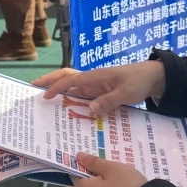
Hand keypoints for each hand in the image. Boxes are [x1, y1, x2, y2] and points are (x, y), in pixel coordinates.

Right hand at [33, 61, 165, 115]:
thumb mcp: (125, 92)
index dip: (56, 88)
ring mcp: (95, 86)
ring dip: (58, 90)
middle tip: (33, 88)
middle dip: (49, 81)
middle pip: (66, 77)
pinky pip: (82, 95)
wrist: (153, 77)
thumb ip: (108, 101)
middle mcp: (91, 80)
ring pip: (71, 87)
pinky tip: (66, 108)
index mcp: (95, 77)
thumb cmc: (138, 81)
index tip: (45, 97)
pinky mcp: (99, 92)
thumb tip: (90, 109)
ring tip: (43, 99)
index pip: (70, 80)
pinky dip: (71, 99)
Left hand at [68, 153, 147, 186]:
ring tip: (102, 172)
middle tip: (91, 163)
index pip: (71, 175)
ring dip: (90, 184)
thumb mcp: (111, 168)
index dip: (75, 165)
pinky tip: (110, 184)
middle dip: (80, 175)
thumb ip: (93, 162)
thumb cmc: (127, 185)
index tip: (83, 157)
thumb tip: (77, 157)